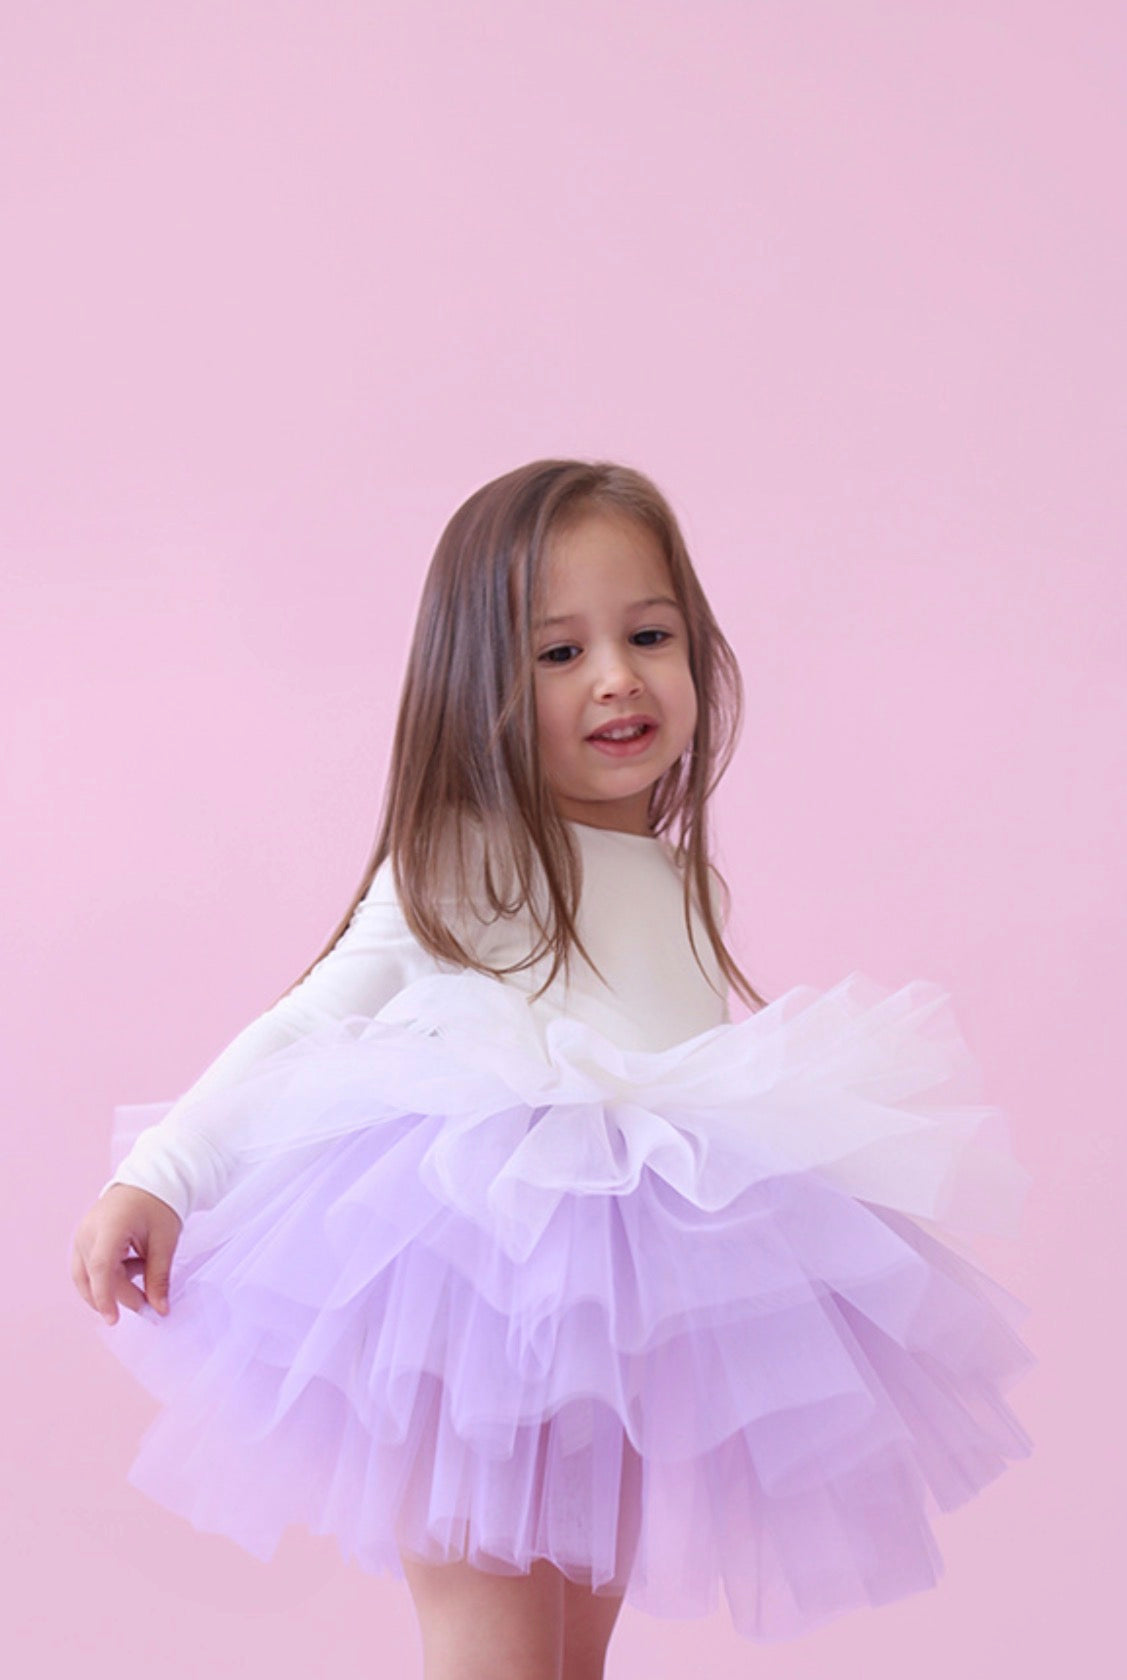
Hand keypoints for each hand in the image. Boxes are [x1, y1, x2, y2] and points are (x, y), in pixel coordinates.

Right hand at [71, 1185, 182, 1324]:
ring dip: (112, 1287)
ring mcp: (82, 1236)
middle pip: (96, 1276)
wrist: (148, 1183)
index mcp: (111, 1226)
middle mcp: (89, 1232)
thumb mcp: (165, 1242)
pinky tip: (132, 1268)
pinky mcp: (83, 1241)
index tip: (114, 1319)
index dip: (105, 1296)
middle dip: (120, 1295)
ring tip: (142, 1274)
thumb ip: (159, 1277)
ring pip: (87, 1277)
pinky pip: (88, 1269)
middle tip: (148, 1305)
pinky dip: (107, 1278)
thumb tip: (159, 1310)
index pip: (101, 1267)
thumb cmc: (158, 1206)